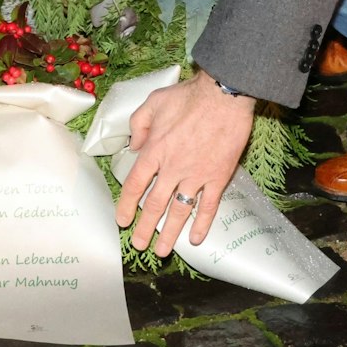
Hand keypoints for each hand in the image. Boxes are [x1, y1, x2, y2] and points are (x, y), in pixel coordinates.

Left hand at [115, 70, 256, 256]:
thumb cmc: (188, 96)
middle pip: (155, 204)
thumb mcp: (153, 102)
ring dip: (170, 232)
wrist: (224, 95)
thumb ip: (139, 124)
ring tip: (162, 250)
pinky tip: (196, 239)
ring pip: (180, 211)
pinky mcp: (218, 177)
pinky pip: (209, 206)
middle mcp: (172, 168)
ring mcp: (196, 175)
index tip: (122, 220)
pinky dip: (202, 223)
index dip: (126, 205)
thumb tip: (133, 145)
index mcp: (154, 150)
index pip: (135, 185)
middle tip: (139, 244)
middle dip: (145, 227)